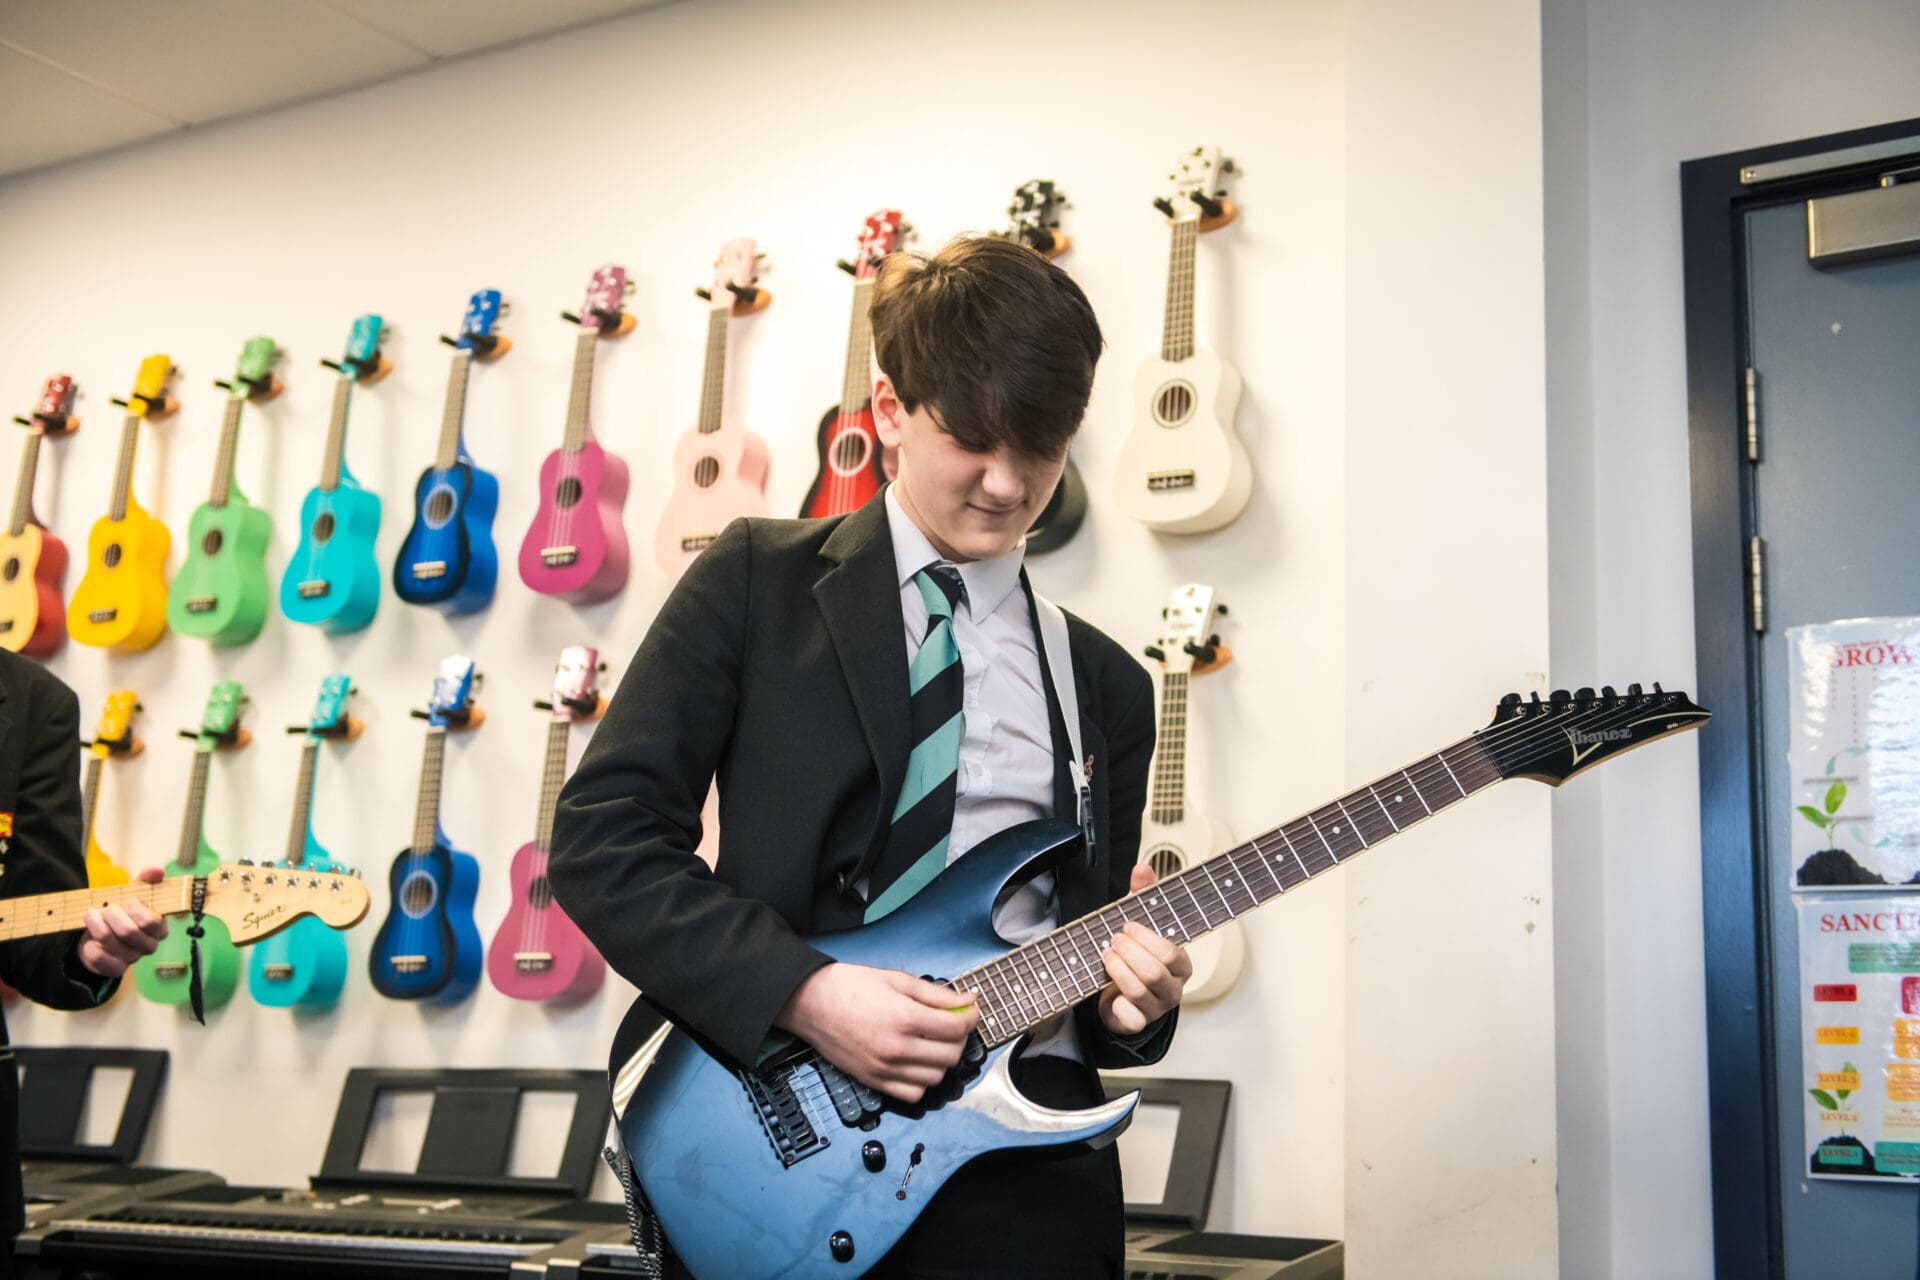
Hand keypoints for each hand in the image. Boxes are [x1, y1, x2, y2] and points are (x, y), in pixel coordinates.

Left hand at [76, 867, 168, 978]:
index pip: (151, 921)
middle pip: (128, 931)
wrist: (101, 935)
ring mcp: (133, 958)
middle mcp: (149, 945)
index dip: (135, 909)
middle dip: (111, 915)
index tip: (126, 901)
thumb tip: (158, 870)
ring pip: (110, 941)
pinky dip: (91, 948)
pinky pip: (101, 960)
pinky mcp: (116, 969)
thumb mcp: (134, 893)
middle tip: (106, 908)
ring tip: (91, 916)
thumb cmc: (123, 912)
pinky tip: (90, 942)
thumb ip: (147, 880)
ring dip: (95, 925)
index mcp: (159, 927)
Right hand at [776, 963, 979, 1102]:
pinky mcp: (874, 1081)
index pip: (957, 1027)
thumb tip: (967, 1000)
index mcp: (905, 1018)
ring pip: (936, 1077)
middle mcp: (898, 1048)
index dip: (971, 1017)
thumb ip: (937, 994)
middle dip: (960, 1038)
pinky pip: (913, 1093)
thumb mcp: (897, 979)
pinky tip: (917, 1062)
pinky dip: (922, 1081)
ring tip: (934, 1042)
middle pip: (951, 1055)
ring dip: (942, 1061)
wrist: (811, 1003)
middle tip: (953, 1024)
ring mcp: (886, 1069)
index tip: (970, 1011)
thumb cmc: (848, 987)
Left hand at [1098, 863, 1191, 1035]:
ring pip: (1139, 991)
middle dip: (1129, 953)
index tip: (1127, 926)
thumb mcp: (1140, 923)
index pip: (1172, 953)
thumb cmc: (1136, 956)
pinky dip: (1117, 1003)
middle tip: (1113, 940)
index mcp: (1181, 965)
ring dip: (1118, 970)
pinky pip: (1131, 1017)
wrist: (1122, 995)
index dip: (1147, 939)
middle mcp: (1173, 988)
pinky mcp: (1138, 1023)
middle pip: (1154, 972)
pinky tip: (1109, 991)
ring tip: (1106, 955)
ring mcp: (1156, 1008)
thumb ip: (1143, 896)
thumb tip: (1142, 868)